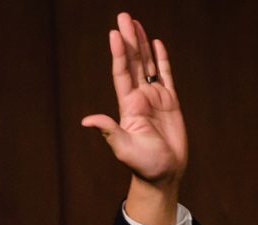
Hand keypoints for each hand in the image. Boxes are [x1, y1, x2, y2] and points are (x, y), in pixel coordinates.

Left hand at [81, 12, 186, 190]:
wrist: (163, 174)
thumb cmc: (142, 164)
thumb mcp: (123, 148)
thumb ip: (109, 130)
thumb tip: (87, 121)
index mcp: (128, 106)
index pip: (122, 73)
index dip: (119, 53)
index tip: (114, 33)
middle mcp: (139, 98)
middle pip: (134, 62)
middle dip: (129, 39)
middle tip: (124, 16)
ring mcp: (154, 99)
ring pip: (148, 65)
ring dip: (142, 44)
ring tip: (136, 23)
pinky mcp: (170, 102)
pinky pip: (165, 75)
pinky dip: (161, 59)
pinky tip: (156, 43)